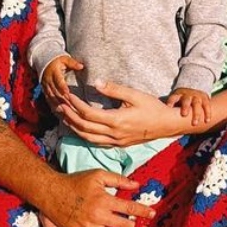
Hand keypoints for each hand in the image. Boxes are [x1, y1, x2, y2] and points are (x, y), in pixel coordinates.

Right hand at [36, 168, 152, 226]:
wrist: (50, 191)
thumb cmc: (75, 181)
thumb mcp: (98, 175)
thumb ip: (118, 179)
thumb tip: (137, 184)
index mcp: (104, 200)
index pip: (129, 208)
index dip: (143, 212)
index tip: (153, 214)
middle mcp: (97, 216)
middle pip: (124, 226)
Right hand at [41, 54, 84, 114]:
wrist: (45, 61)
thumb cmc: (58, 61)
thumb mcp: (65, 59)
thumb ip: (73, 63)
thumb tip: (81, 66)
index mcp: (54, 72)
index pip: (59, 81)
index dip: (63, 87)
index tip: (68, 94)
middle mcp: (48, 79)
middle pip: (55, 91)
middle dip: (62, 99)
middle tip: (70, 107)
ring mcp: (45, 85)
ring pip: (51, 96)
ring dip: (57, 104)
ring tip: (65, 112)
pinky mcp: (44, 89)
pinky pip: (48, 98)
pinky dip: (52, 105)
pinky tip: (58, 112)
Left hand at [56, 80, 193, 146]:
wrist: (167, 125)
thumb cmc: (153, 108)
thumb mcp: (135, 95)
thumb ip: (114, 89)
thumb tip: (95, 82)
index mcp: (117, 120)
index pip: (89, 114)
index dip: (76, 105)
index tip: (68, 95)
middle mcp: (114, 134)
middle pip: (84, 127)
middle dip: (70, 116)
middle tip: (59, 105)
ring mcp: (116, 141)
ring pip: (88, 137)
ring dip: (74, 127)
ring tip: (64, 117)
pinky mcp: (118, 144)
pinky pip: (96, 142)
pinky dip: (84, 135)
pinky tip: (79, 128)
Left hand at [166, 87, 210, 126]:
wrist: (193, 88)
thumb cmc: (180, 100)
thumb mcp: (173, 100)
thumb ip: (166, 108)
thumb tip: (153, 120)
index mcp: (177, 95)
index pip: (173, 98)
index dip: (171, 102)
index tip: (168, 107)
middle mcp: (187, 95)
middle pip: (186, 100)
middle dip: (185, 107)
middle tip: (184, 115)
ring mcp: (196, 96)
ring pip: (197, 104)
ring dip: (196, 113)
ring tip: (195, 123)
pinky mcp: (205, 98)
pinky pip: (207, 106)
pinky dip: (207, 113)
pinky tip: (207, 121)